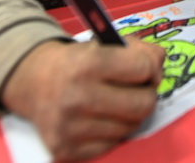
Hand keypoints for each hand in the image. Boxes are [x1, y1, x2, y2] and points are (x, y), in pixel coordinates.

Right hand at [1, 38, 164, 160]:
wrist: (34, 82)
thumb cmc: (78, 62)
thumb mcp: (106, 43)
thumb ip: (140, 50)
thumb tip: (159, 70)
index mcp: (87, 63)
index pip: (144, 68)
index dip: (151, 67)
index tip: (145, 69)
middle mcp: (76, 97)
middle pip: (143, 104)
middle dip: (146, 94)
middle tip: (137, 89)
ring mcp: (70, 128)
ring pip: (131, 127)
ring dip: (130, 115)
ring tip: (116, 102)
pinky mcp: (66, 150)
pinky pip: (112, 144)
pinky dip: (113, 132)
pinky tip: (101, 118)